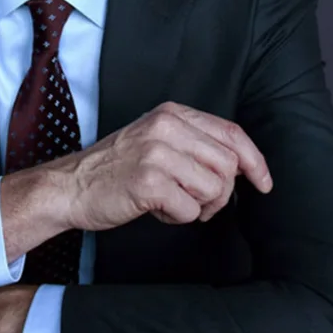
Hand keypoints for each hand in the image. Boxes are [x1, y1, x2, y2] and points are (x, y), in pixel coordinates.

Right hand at [56, 102, 271, 231]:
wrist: (69, 187)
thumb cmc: (115, 170)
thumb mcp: (156, 141)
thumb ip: (195, 144)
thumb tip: (241, 166)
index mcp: (172, 114)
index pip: (231, 133)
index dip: (255, 161)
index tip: (264, 182)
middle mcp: (167, 127)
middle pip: (228, 165)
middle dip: (220, 193)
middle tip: (196, 202)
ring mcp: (157, 153)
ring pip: (214, 189)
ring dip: (198, 207)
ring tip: (170, 202)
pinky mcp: (149, 181)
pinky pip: (190, 210)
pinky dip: (177, 217)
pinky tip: (154, 208)